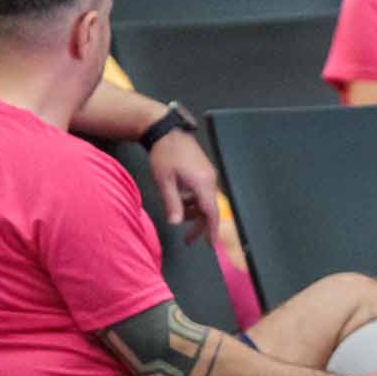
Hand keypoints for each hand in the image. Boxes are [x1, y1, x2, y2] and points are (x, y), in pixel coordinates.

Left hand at [148, 130, 219, 245]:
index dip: (212, 230)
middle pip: (209, 209)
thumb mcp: (165, 181)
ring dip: (194, 212)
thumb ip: (172, 203)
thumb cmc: (164, 154)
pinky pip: (203, 191)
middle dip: (199, 226)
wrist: (166, 130)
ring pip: (205, 201)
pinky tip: (180, 199)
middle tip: (188, 240)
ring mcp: (208, 174)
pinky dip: (194, 200)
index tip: (211, 245)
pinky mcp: (203, 170)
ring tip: (178, 215)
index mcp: (203, 184)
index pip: (212, 213)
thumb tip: (176, 222)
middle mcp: (210, 180)